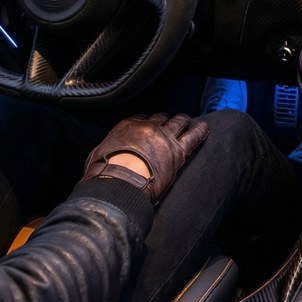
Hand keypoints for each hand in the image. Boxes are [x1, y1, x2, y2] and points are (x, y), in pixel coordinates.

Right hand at [80, 114, 208, 203]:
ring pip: (178, 122)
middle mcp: (148, 127)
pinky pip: (193, 136)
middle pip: (161, 118)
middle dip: (166, 120)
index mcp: (128, 127)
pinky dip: (200, 131)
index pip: (141, 120)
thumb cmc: (104, 174)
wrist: (120, 183)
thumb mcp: (96, 156)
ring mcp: (165, 137)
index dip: (146, 124)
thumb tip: (105, 154)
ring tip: (188, 121)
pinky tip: (205, 128)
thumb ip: (106, 149)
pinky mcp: (178, 152)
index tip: (148, 128)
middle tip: (170, 122)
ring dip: (183, 121)